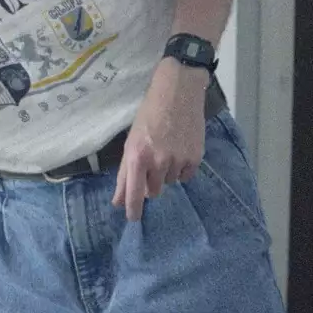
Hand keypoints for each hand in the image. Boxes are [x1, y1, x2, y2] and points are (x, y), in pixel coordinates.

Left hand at [112, 60, 209, 221]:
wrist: (177, 94)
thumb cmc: (149, 116)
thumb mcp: (131, 142)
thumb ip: (125, 173)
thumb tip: (118, 201)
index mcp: (137, 157)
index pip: (134, 192)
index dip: (133, 208)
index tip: (132, 219)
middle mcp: (158, 162)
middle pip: (153, 190)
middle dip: (151, 182)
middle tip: (152, 162)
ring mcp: (178, 160)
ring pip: (170, 182)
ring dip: (166, 172)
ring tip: (167, 148)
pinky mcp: (195, 158)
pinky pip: (186, 176)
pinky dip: (182, 168)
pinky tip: (180, 150)